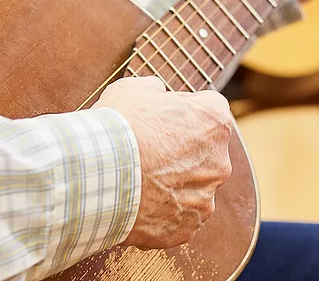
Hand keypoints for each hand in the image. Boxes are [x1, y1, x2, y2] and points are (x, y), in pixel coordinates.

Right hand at [94, 76, 236, 249]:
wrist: (98, 175)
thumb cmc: (117, 128)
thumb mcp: (133, 89)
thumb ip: (156, 91)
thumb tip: (157, 94)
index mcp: (214, 122)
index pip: (209, 110)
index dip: (184, 113)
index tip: (162, 120)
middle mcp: (220, 162)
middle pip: (204, 154)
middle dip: (181, 153)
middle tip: (147, 154)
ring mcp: (204, 199)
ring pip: (192, 190)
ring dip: (172, 186)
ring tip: (137, 182)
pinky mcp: (186, 229)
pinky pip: (177, 219)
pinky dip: (161, 215)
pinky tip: (137, 205)